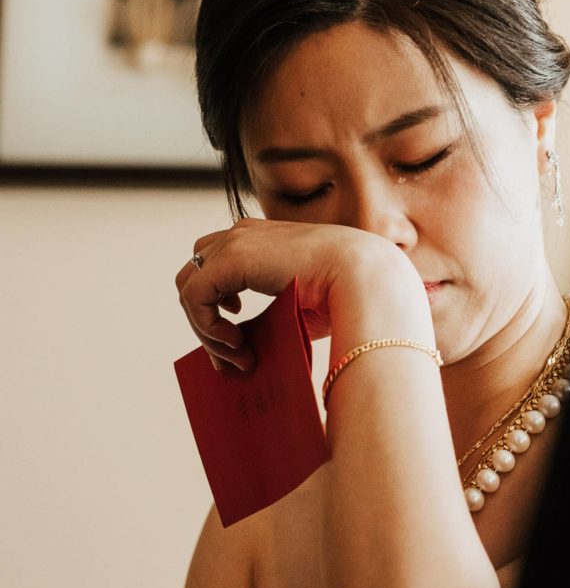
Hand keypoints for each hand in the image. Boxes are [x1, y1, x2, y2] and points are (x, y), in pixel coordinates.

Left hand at [175, 218, 401, 369]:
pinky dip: (207, 326)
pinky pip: (194, 297)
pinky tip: (236, 343)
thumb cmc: (341, 294)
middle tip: (231, 351)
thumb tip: (240, 351)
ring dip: (205, 327)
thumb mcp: (295, 307)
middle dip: (204, 317)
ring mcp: (235, 242)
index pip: (217, 267)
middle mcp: (244, 234)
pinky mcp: (230, 258)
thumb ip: (265, 319)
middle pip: (195, 273)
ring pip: (189, 286)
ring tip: (236, 353)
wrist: (362, 276)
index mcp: (262, 239)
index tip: (238, 338)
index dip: (216, 307)